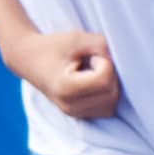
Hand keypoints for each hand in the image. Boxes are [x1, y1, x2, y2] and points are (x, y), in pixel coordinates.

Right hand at [5, 27, 121, 120]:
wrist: (30, 59)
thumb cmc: (53, 47)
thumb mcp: (77, 38)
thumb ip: (102, 45)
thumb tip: (124, 60)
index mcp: (66, 88)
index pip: (105, 80)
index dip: (105, 63)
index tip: (90, 56)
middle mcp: (70, 106)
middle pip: (112, 94)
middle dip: (109, 75)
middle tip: (91, 62)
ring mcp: (75, 114)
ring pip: (112, 103)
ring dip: (109, 85)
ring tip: (91, 72)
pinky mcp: (80, 115)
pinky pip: (107, 108)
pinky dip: (106, 94)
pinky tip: (92, 82)